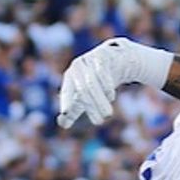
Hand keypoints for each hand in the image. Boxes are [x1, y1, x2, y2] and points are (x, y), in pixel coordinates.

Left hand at [57, 38, 173, 127]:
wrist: (117, 60)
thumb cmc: (99, 81)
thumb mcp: (86, 95)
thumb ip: (74, 108)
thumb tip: (62, 124)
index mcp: (71, 76)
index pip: (67, 91)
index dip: (66, 102)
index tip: (65, 114)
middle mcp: (78, 66)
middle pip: (82, 89)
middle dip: (90, 106)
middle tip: (100, 122)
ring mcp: (90, 60)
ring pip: (92, 82)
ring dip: (100, 100)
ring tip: (108, 115)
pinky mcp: (102, 55)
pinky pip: (101, 70)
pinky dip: (105, 84)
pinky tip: (111, 96)